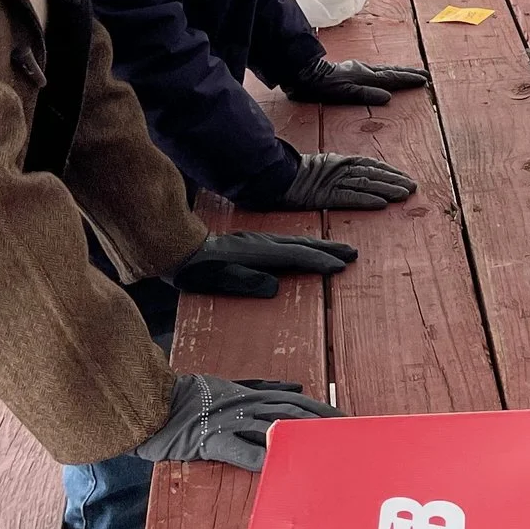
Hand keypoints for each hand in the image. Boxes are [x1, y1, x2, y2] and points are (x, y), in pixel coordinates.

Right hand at [132, 374, 337, 469]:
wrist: (150, 402)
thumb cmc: (188, 398)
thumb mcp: (230, 385)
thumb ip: (263, 386)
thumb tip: (294, 384)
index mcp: (250, 394)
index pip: (294, 400)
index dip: (320, 408)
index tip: (344, 417)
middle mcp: (245, 406)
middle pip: (292, 413)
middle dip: (321, 424)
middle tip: (347, 435)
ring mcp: (229, 422)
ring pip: (272, 427)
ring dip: (300, 438)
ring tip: (325, 448)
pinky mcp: (211, 440)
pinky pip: (239, 449)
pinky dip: (260, 456)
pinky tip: (278, 464)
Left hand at [175, 230, 358, 298]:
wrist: (176, 247)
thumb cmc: (195, 269)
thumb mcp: (216, 279)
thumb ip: (244, 282)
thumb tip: (275, 287)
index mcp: (257, 252)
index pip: (295, 256)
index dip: (319, 260)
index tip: (340, 266)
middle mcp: (262, 243)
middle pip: (302, 244)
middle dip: (328, 249)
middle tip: (353, 253)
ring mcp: (258, 241)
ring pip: (296, 241)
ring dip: (320, 245)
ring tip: (339, 250)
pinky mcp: (253, 243)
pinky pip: (287, 243)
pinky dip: (304, 246)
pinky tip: (306, 250)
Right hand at [277, 152, 416, 210]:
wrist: (267, 176)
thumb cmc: (287, 173)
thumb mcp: (314, 167)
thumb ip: (331, 170)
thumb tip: (348, 176)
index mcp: (336, 160)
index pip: (368, 164)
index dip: (388, 170)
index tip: (404, 177)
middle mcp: (337, 168)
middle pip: (371, 173)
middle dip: (394, 179)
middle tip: (413, 186)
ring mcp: (330, 181)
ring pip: (365, 184)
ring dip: (387, 189)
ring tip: (405, 194)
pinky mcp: (323, 195)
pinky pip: (348, 197)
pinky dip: (366, 200)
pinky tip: (381, 204)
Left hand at [282, 59, 428, 107]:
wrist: (301, 73)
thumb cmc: (321, 87)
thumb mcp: (342, 93)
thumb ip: (365, 94)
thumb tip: (388, 96)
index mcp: (365, 76)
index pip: (392, 78)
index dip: (409, 79)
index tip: (424, 80)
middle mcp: (364, 70)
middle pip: (392, 71)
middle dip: (409, 73)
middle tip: (425, 74)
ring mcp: (358, 69)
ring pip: (384, 70)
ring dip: (400, 71)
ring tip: (411, 73)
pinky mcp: (351, 70)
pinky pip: (376, 71)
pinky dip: (387, 72)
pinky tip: (385, 75)